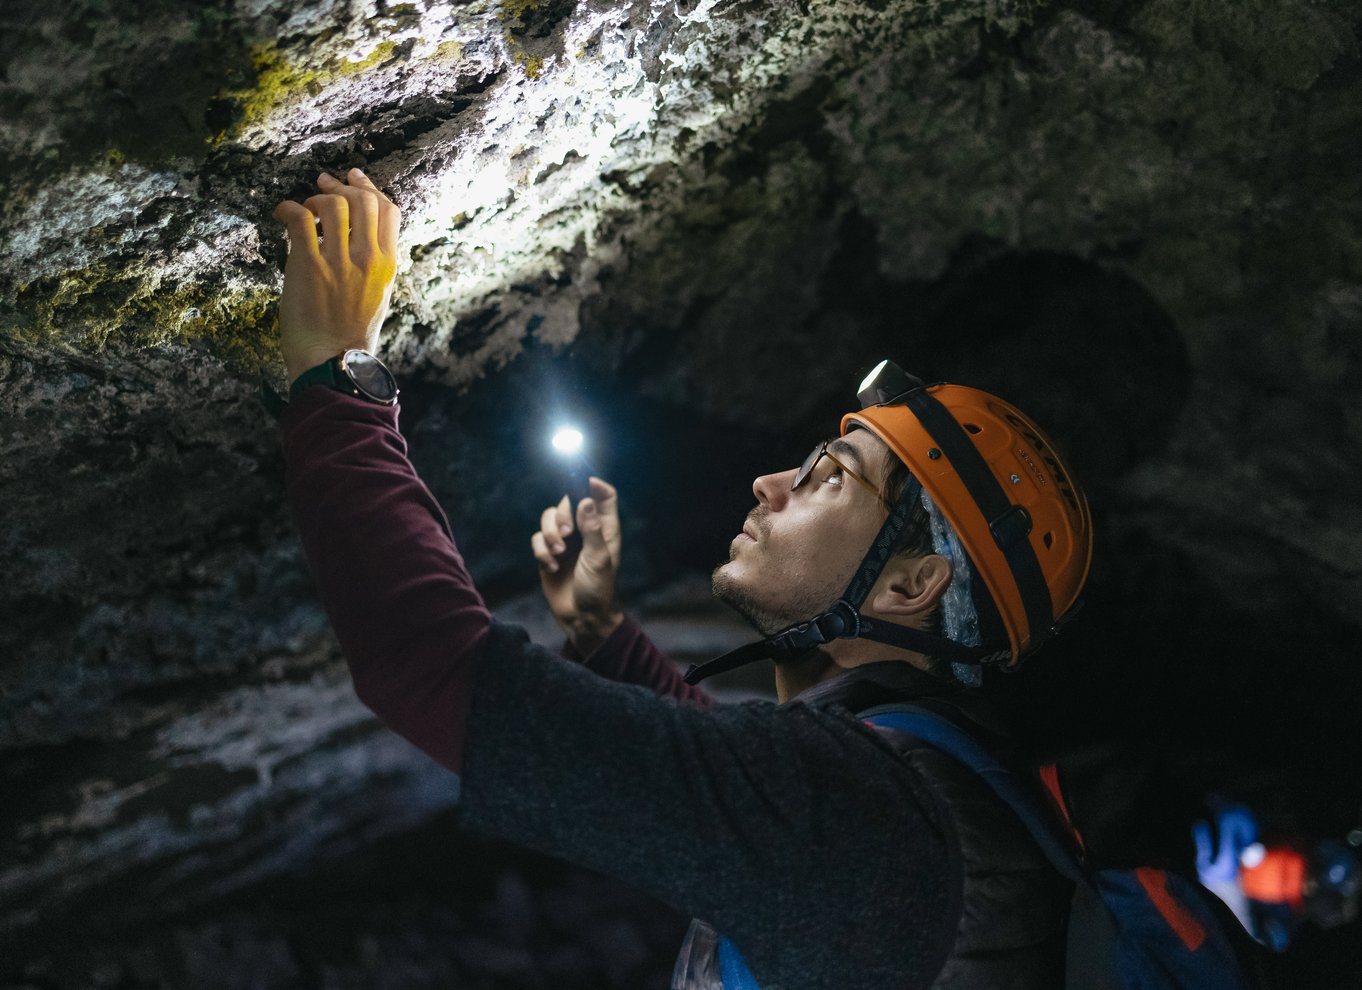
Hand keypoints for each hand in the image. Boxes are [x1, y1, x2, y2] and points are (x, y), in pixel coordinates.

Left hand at [271, 168, 400, 384]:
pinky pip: (299, 220)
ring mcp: (339, 261)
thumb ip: (375, 267)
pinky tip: (281, 215)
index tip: (354, 178)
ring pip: (333, 205)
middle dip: (341, 187)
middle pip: (363, 200)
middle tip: (322, 186)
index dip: (370, 188)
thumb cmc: (352, 337)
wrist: (333, 362)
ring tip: (303, 209)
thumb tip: (360, 240)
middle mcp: (369, 258)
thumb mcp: (378, 297)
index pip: (389, 211)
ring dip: (315, 199)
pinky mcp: (309, 265)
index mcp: (388, 266)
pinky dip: (287, 209)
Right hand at [530, 477, 623, 655]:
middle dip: (562, 515)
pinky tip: (552, 567)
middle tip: (567, 534)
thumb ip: (592, 529)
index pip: (604, 497)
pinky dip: (541, 551)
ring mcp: (565, 542)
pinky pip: (537, 540)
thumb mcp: (599, 559)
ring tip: (558, 553)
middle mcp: (584, 531)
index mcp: (604, 529)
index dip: (596, 485)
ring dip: (549, 533)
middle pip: (568, 502)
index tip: (586, 481)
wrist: (582, 618)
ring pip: (548, 518)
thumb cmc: (598, 589)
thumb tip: (585, 500)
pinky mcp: (548, 554)